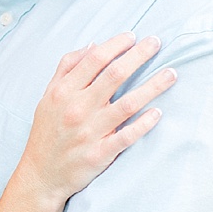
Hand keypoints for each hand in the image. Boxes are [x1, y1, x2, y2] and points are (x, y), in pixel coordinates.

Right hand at [21, 34, 175, 201]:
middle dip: (139, 56)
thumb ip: (66, 68)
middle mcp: (77, 108)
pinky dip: (143, 124)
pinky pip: (127, 136)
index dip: (116, 45)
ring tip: (171, 74)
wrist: (41, 175)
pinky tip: (158, 113)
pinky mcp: (100, 153)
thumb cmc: (48, 131)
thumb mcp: (48, 96)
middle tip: (157, 43)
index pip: (94, 60)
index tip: (133, 36)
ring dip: (152, 86)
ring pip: (127, 104)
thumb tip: (92, 45)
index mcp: (64, 92)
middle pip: (114, 75)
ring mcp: (90, 132)